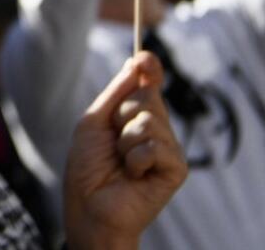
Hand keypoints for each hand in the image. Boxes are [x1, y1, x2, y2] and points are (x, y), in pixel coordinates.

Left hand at [62, 52, 187, 249]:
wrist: (89, 206)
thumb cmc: (88, 168)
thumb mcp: (95, 121)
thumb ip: (117, 91)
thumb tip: (138, 61)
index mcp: (136, 116)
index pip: (149, 83)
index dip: (149, 68)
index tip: (145, 58)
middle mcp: (156, 129)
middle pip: (147, 98)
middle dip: (122, 115)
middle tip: (113, 142)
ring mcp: (168, 148)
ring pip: (150, 120)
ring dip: (126, 141)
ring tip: (121, 162)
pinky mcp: (176, 169)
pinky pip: (156, 146)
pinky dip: (136, 158)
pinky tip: (133, 175)